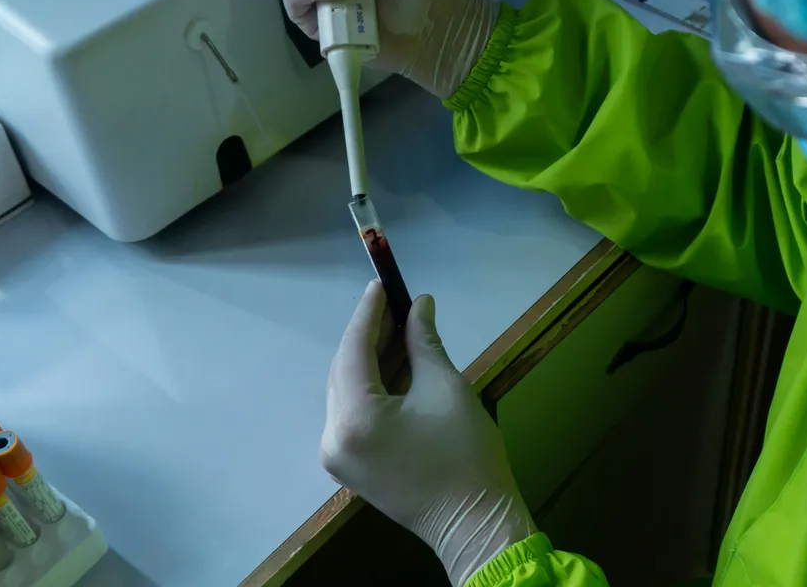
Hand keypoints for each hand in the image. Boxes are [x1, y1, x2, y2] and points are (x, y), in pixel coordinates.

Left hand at [322, 282, 534, 585]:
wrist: (474, 524)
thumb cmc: (465, 454)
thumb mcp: (446, 388)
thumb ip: (424, 341)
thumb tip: (419, 304)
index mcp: (353, 418)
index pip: (354, 350)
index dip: (369, 313)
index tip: (382, 282)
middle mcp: (332, 436)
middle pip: (346, 371)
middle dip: (371, 335)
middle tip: (396, 302)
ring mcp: (338, 455)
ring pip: (349, 391)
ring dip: (373, 359)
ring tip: (401, 325)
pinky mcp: (351, 465)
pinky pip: (355, 412)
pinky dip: (374, 387)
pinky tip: (396, 361)